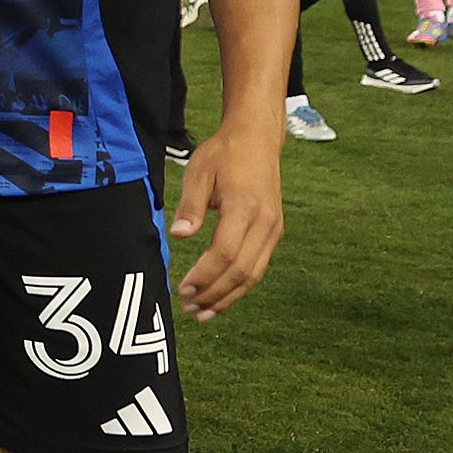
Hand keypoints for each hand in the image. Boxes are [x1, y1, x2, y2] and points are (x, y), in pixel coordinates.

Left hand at [170, 120, 284, 319]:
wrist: (257, 139)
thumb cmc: (223, 154)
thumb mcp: (198, 172)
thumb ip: (190, 205)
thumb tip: (178, 235)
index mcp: (244, 207)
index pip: (225, 252)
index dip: (205, 275)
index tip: (183, 289)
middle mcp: (265, 222)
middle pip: (242, 271)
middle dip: (214, 294)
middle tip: (188, 308)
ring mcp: (273, 229)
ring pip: (254, 274)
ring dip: (228, 297)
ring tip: (202, 313)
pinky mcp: (274, 232)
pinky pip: (258, 266)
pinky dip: (239, 286)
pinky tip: (220, 297)